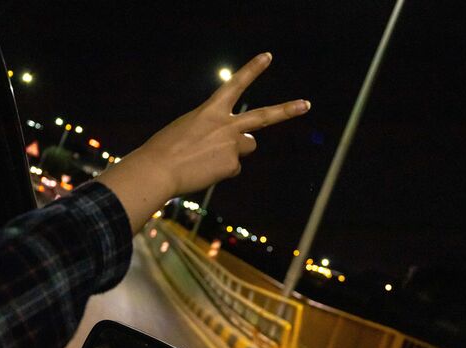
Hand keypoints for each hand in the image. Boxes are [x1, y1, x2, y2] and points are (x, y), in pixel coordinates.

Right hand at [96, 52, 309, 233]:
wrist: (159, 169)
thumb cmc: (166, 148)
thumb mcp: (189, 127)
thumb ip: (214, 130)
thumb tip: (235, 147)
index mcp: (211, 110)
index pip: (235, 85)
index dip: (252, 69)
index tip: (267, 57)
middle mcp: (227, 125)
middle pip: (263, 117)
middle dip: (286, 110)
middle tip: (306, 104)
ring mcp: (232, 146)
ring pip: (246, 147)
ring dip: (235, 151)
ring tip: (208, 157)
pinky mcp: (232, 165)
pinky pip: (233, 168)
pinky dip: (220, 171)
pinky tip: (203, 171)